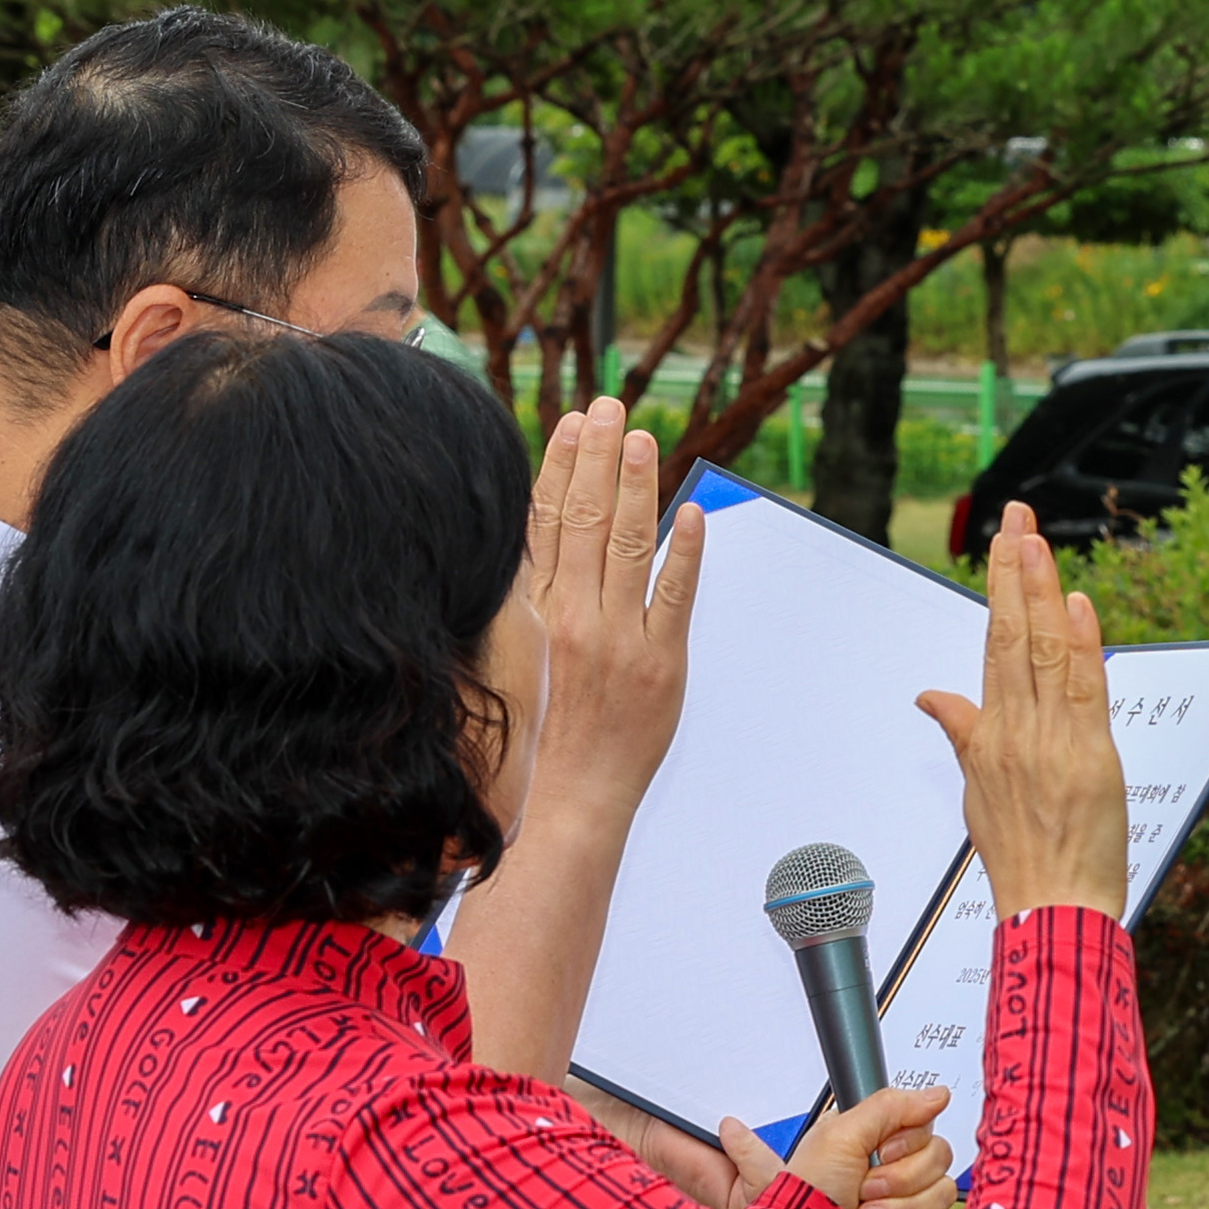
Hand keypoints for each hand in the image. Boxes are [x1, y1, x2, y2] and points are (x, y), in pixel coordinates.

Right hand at [521, 401, 700, 818]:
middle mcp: (573, 619)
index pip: (544, 524)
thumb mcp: (516, 663)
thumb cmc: (538, 740)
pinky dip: (687, 552)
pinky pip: (676, 595)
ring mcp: (619, 639)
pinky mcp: (661, 663)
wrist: (567, 802)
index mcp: (534, 615)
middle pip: (584, 520)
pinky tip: (693, 514)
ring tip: (643, 439)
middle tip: (609, 406)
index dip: (557, 468)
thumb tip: (538, 553)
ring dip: (637, 486)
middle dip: (597, 458)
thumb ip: (528, 606)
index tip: (568, 425)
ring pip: (628, 545)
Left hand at [783, 1081, 964, 1208]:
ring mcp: (905, 1200)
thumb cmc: (809, 1189)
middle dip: (899, 1179)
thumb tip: (938, 1094)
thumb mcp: (841, 1135)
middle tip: (865, 1186)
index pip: (927, 1127)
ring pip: (941, 1194)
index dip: (907, 1143)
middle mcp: (895, 1165)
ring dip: (899, 1207)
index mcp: (880, 1135)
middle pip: (939, 1160)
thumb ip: (891, 1106)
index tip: (880, 1153)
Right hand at [926, 506, 1126, 919]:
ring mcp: (1048, 742)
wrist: (1048, 910)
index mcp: (987, 736)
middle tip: (1016, 516)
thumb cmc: (1019, 859)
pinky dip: (1080, 645)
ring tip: (1036, 540)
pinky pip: (1081, 691)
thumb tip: (931, 696)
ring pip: (1041, 652)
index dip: (999, 589)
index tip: (1004, 543)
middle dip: (1013, 570)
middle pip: (1010, 635)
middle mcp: (1013, 730)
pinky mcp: (1087, 757)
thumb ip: (961, 734)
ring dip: (1040, 592)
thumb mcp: (977, 793)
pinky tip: (1076, 604)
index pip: (992, 644)